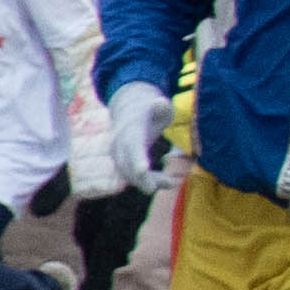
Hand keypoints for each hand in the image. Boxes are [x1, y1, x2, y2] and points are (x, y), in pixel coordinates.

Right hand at [98, 81, 171, 199]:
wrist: (128, 109)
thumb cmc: (150, 108)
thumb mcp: (158, 105)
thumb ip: (161, 107)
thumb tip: (160, 103)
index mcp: (130, 129)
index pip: (132, 145)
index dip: (137, 158)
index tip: (143, 170)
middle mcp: (119, 143)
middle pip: (127, 165)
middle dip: (143, 178)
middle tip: (162, 186)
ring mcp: (118, 154)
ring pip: (129, 174)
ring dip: (149, 181)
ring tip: (171, 182)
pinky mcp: (121, 162)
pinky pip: (131, 176)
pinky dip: (147, 181)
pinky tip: (166, 182)